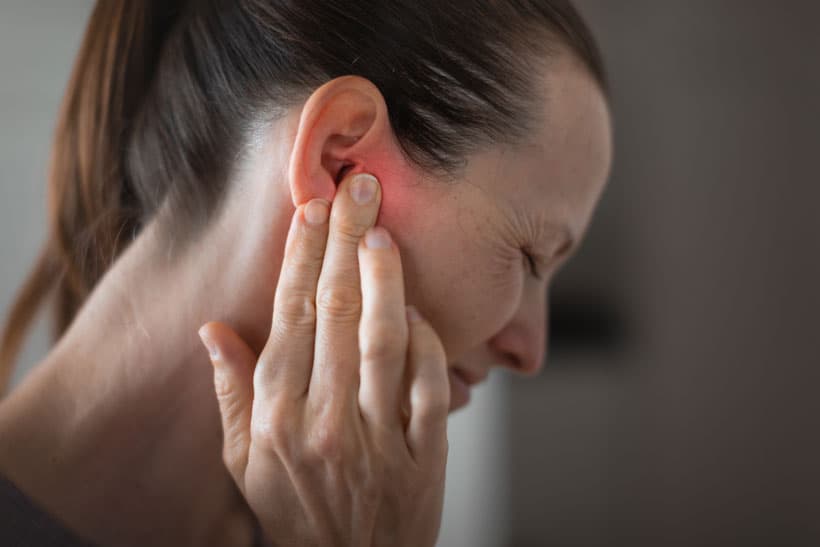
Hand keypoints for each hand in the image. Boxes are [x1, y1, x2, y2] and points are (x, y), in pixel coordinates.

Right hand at [197, 172, 449, 546]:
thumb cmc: (292, 509)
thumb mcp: (243, 461)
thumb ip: (231, 393)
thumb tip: (212, 329)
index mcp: (275, 416)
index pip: (289, 317)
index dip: (302, 257)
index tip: (312, 209)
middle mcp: (323, 420)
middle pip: (336, 313)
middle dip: (347, 242)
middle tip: (359, 188)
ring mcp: (377, 437)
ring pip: (383, 340)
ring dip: (386, 278)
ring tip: (385, 228)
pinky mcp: (422, 453)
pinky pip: (427, 384)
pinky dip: (424, 341)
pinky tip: (415, 307)